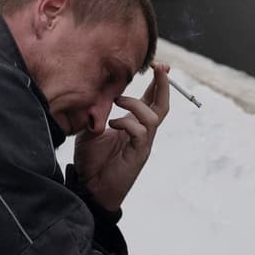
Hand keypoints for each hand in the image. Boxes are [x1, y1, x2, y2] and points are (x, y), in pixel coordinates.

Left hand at [73, 64, 170, 212]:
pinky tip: (111, 124)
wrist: (90, 189)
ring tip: (117, 100)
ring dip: (135, 104)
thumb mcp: (90, 130)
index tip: (158, 65)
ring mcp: (143, 144)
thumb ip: (97, 113)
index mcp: (133, 126)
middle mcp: (142, 133)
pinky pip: (141, 132)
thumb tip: (95, 93)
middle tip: (161, 67)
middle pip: (162, 106)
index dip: (156, 83)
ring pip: (153, 117)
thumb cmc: (92, 162)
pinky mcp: (138, 155)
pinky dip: (127, 123)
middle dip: (163, 85)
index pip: (150, 100)